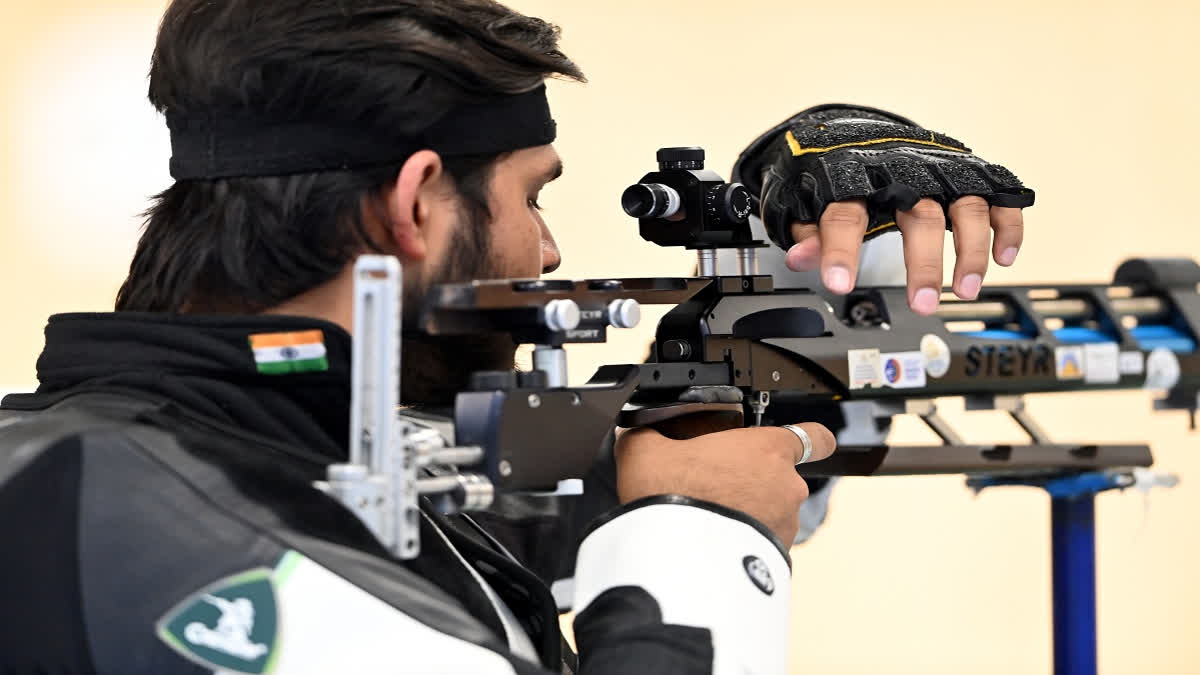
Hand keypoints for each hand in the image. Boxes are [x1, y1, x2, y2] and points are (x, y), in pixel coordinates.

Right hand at [613, 422, 835, 545]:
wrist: (673, 555)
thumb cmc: (669, 494)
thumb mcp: (644, 449)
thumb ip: (648, 432)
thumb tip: (635, 431)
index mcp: (767, 448)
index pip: (815, 437)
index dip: (812, 439)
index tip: (806, 443)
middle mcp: (787, 485)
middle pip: (780, 477)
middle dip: (753, 481)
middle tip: (714, 486)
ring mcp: (785, 524)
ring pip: (772, 512)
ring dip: (750, 513)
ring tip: (709, 517)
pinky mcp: (776, 557)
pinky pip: (763, 543)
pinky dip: (745, 541)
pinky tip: (712, 540)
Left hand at [785, 196, 1024, 314]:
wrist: (862, 132)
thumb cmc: (837, 172)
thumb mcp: (811, 201)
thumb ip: (810, 231)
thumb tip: (800, 258)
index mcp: (855, 179)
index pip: (845, 215)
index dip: (840, 251)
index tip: (839, 284)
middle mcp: (904, 173)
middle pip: (920, 217)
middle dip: (924, 264)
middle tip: (924, 304)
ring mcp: (942, 174)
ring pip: (965, 209)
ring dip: (971, 253)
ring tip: (965, 291)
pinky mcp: (970, 176)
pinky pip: (997, 200)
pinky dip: (1007, 227)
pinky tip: (1004, 258)